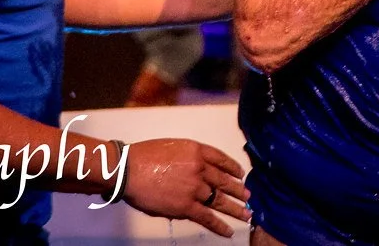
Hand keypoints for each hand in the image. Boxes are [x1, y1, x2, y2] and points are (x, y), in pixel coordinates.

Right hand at [119, 138, 249, 237]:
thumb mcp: (172, 147)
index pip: (221, 159)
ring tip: (247, 214)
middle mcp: (200, 168)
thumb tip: (196, 172)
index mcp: (197, 150)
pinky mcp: (186, 206)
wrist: (129, 170)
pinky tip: (228, 231)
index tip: (240, 174)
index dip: (233, 168)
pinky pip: (207, 217)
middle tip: (248, 196)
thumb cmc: (144, 157)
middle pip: (224, 180)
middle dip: (238, 189)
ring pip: (220, 200)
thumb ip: (188, 158)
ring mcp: (195, 188)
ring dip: (236, 208)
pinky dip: (219, 225)